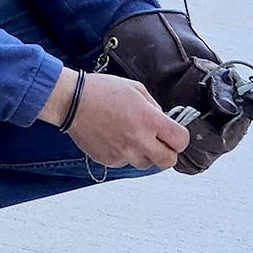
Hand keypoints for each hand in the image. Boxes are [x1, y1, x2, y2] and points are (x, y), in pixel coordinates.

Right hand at [100, 10, 250, 174]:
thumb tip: (164, 122)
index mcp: (149, 120)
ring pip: (146, 164)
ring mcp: (123, 153)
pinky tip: (114, 137)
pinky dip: (124, 154)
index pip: (181, 141)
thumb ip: (154, 108)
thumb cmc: (103, 91)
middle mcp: (138, 140)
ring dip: (144, 153)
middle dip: (168, 152)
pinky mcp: (109, 160)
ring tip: (131, 136)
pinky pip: (125, 162)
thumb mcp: (136, 89)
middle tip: (159, 141)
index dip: (180, 138)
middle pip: (168, 161)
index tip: (174, 133)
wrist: (72, 102)